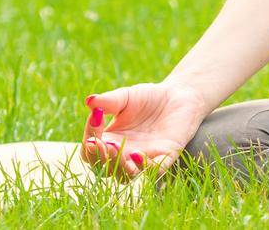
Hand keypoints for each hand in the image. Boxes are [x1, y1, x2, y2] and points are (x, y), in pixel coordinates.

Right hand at [80, 81, 209, 178]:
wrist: (179, 94)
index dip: (89, 139)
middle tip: (99, 143)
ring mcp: (144, 158)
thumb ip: (109, 101)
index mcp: (109, 142)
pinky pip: (154, 170)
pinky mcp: (166, 156)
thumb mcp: (125, 97)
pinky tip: (137, 154)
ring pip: (126, 175)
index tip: (95, 118)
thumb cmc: (148, 98)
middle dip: (99, 158)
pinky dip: (145, 167)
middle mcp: (124, 155)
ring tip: (113, 147)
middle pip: (104, 169)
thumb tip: (90, 101)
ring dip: (118, 165)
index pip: (90, 151)